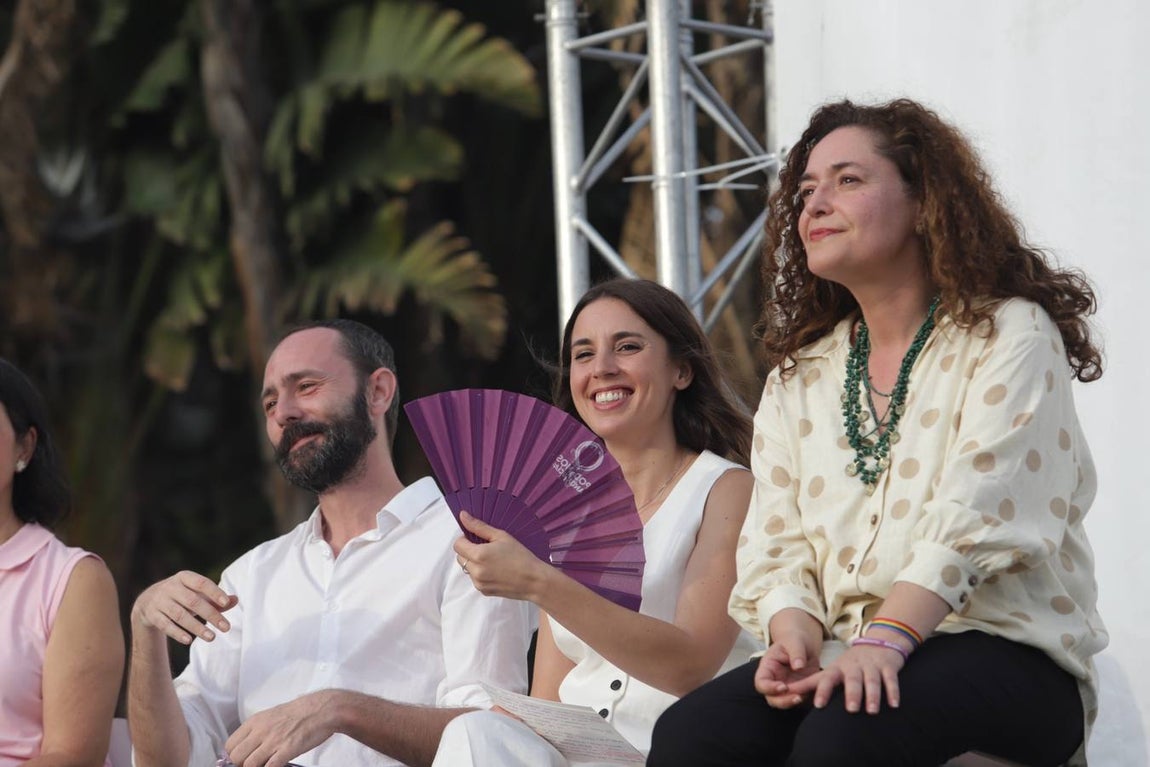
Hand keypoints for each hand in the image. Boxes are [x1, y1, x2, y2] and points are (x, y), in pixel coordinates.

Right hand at [131, 570, 237, 644]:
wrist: (148, 601)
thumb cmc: (181, 596)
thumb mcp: (196, 593)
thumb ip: (215, 598)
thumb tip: (236, 600)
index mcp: (184, 577)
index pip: (202, 583)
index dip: (214, 592)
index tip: (226, 603)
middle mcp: (171, 587)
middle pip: (193, 602)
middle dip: (211, 615)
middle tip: (226, 628)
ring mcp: (159, 601)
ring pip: (179, 615)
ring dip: (196, 627)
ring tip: (212, 637)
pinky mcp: (152, 615)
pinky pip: (165, 625)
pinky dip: (177, 633)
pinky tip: (189, 641)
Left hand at [224, 692, 335, 766]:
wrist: (321, 710)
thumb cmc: (299, 712)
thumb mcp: (271, 715)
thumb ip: (257, 729)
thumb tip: (247, 745)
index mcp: (255, 721)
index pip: (230, 745)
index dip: (234, 756)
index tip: (241, 759)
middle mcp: (260, 731)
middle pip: (236, 757)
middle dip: (241, 765)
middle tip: (253, 764)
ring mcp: (273, 741)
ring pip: (249, 764)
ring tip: (264, 765)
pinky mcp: (286, 750)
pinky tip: (274, 766)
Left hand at [454, 511, 548, 601]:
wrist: (534, 580)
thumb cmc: (521, 556)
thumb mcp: (501, 536)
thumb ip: (479, 527)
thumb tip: (462, 516)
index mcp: (479, 555)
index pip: (457, 545)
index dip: (465, 539)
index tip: (476, 538)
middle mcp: (475, 571)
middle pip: (460, 557)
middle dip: (469, 551)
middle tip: (486, 548)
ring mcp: (478, 583)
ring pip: (467, 568)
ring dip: (474, 563)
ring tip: (493, 561)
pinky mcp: (483, 591)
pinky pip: (475, 579)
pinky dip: (481, 573)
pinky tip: (496, 570)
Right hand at [754, 635, 819, 708]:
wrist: (804, 645)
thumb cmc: (794, 640)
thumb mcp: (794, 641)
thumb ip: (796, 652)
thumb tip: (799, 666)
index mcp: (768, 668)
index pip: (761, 683)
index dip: (769, 688)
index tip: (783, 686)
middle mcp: (774, 681)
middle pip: (772, 698)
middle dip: (783, 701)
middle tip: (797, 697)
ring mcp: (786, 688)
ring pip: (785, 703)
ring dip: (794, 703)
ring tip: (805, 697)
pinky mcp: (799, 691)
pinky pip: (800, 701)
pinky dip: (806, 702)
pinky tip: (815, 696)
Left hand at [787, 641, 904, 713]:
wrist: (878, 642)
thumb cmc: (850, 664)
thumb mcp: (831, 670)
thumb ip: (811, 683)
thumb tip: (789, 692)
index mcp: (838, 669)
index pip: (828, 679)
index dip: (822, 691)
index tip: (817, 704)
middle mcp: (854, 667)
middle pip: (853, 680)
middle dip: (852, 694)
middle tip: (851, 709)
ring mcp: (871, 666)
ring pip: (872, 680)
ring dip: (872, 695)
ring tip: (872, 711)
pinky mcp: (887, 667)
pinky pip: (891, 680)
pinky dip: (893, 692)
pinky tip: (894, 705)